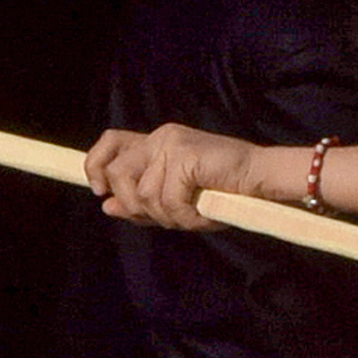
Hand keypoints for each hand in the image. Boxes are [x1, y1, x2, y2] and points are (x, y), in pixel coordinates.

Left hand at [84, 124, 266, 229]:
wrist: (262, 179)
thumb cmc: (224, 191)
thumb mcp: (176, 199)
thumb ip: (141, 201)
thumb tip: (106, 205)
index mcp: (156, 143)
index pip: (111, 141)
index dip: (96, 166)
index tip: (100, 192)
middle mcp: (160, 138)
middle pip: (118, 174)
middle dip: (136, 207)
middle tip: (167, 218)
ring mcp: (171, 144)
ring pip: (143, 194)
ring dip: (169, 218)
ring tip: (195, 216)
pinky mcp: (184, 156)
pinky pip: (169, 201)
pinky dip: (187, 219)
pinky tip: (206, 216)